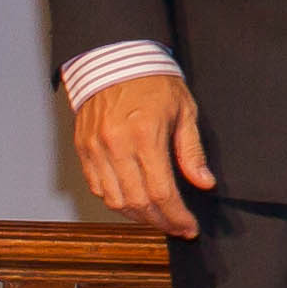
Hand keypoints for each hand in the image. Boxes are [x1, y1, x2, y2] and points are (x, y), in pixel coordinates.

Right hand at [74, 73, 215, 240]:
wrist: (115, 59)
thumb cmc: (154, 82)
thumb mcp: (184, 111)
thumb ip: (192, 151)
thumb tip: (204, 182)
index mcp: (145, 136)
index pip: (162, 192)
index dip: (177, 216)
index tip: (189, 228)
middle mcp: (116, 145)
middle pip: (137, 202)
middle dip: (160, 222)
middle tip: (176, 227)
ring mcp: (95, 148)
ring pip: (114, 200)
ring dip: (137, 216)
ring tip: (158, 218)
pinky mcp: (83, 148)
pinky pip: (97, 187)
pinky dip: (115, 201)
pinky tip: (133, 203)